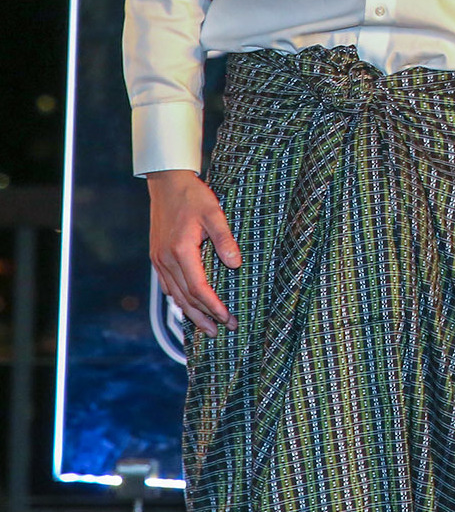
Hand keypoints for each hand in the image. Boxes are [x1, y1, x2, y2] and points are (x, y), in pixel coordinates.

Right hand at [147, 168, 240, 335]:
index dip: (213, 306)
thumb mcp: (214, 212)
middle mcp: (165, 260)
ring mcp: (158, 260)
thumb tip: (235, 264)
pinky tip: (189, 307)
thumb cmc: (193, 196)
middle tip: (222, 332)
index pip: (198, 287)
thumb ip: (224, 238)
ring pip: (175, 294)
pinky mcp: (157, 256)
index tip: (228, 318)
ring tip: (207, 328)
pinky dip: (179, 299)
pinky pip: (168, 285)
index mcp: (180, 251)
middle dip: (204, 316)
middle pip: (185, 297)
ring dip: (191, 313)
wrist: (166, 183)